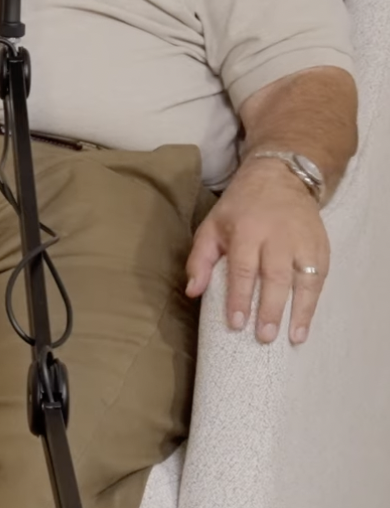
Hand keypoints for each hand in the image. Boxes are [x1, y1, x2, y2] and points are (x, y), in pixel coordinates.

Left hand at [185, 158, 328, 345]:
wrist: (280, 177)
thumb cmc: (240, 208)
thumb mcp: (211, 225)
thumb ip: (199, 259)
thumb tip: (192, 292)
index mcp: (246, 230)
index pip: (242, 268)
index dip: (239, 297)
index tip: (236, 323)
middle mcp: (277, 236)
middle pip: (274, 276)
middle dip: (270, 309)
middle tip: (264, 337)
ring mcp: (303, 241)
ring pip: (304, 279)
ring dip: (299, 310)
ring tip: (293, 337)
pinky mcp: (321, 246)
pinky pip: (320, 277)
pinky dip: (314, 300)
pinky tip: (306, 321)